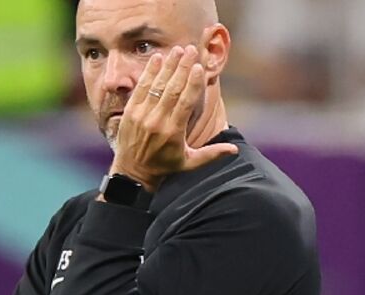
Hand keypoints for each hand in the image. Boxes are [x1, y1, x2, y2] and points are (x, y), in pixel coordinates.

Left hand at [109, 45, 238, 190]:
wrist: (132, 173)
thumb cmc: (164, 167)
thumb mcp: (189, 163)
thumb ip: (211, 154)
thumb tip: (234, 149)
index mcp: (173, 132)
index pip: (185, 102)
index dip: (192, 83)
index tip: (199, 67)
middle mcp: (157, 121)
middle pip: (172, 89)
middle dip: (182, 68)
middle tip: (190, 49)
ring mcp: (141, 116)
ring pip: (156, 86)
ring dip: (167, 66)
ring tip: (177, 50)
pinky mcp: (130, 112)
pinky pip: (140, 89)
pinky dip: (148, 73)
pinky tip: (157, 59)